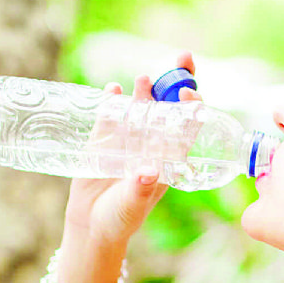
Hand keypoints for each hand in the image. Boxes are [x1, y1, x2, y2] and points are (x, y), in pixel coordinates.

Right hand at [64, 52, 202, 247]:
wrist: (91, 224)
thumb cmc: (120, 219)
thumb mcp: (131, 207)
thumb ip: (138, 189)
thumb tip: (146, 170)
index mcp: (167, 160)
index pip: (187, 129)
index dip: (192, 109)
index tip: (191, 94)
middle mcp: (152, 144)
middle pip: (169, 108)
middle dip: (176, 82)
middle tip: (183, 58)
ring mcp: (128, 139)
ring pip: (141, 107)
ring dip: (145, 91)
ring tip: (146, 78)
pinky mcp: (103, 138)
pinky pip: (110, 114)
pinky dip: (112, 100)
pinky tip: (113, 89)